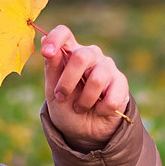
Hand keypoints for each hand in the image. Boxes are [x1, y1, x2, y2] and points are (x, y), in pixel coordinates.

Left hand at [39, 24, 130, 148]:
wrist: (85, 131)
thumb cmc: (67, 107)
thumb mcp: (53, 92)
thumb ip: (52, 68)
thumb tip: (44, 41)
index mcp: (70, 53)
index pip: (64, 34)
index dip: (56, 39)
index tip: (47, 53)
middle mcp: (90, 55)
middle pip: (81, 56)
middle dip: (68, 82)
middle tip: (61, 97)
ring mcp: (107, 67)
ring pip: (97, 79)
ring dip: (85, 100)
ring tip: (81, 107)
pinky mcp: (121, 82)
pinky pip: (112, 96)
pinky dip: (101, 109)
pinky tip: (99, 110)